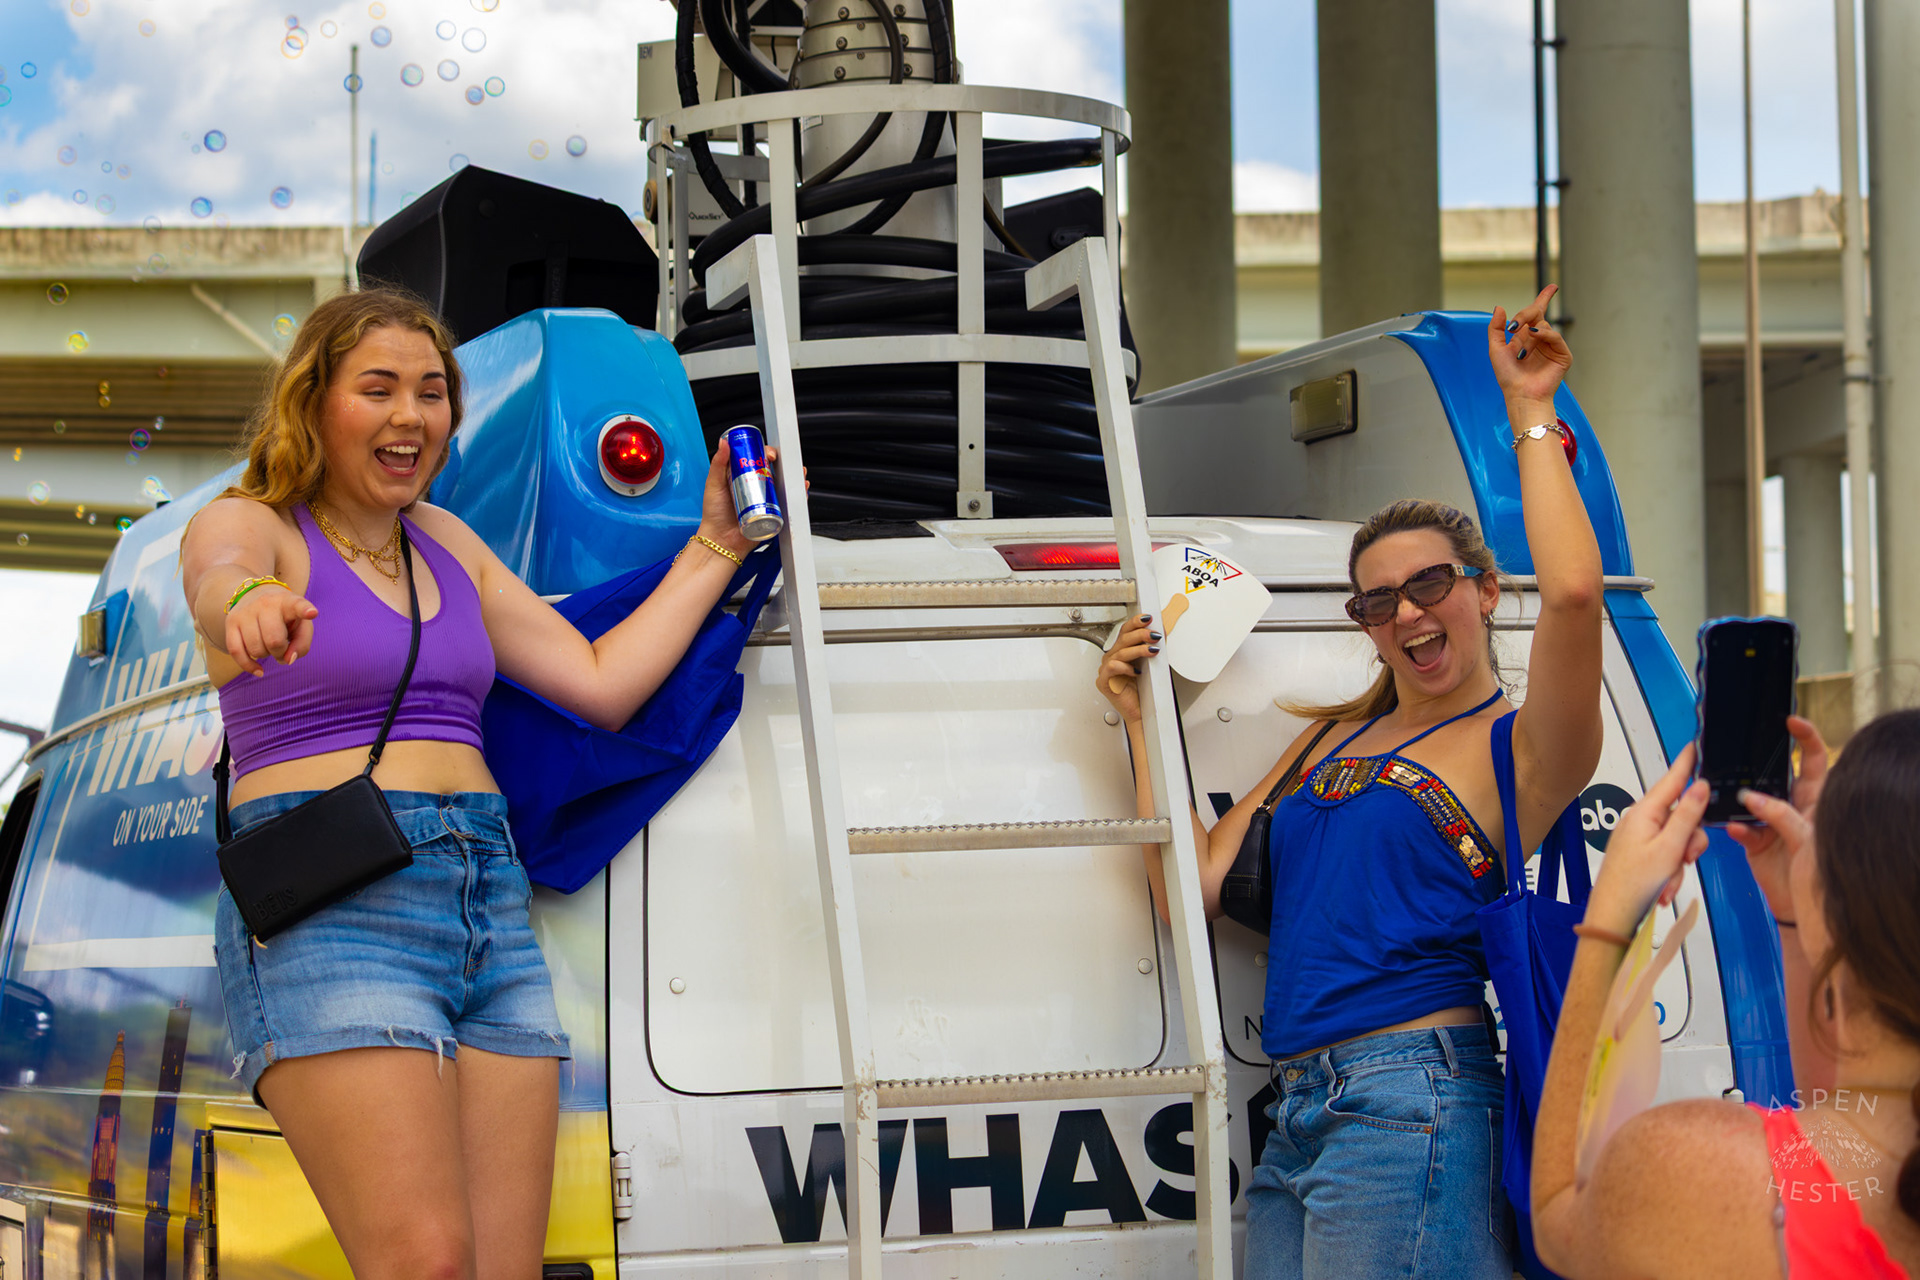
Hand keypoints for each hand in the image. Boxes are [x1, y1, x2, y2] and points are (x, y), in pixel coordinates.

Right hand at [224, 586, 317, 677]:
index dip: (304, 610)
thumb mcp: (301, 625)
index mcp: (287, 602)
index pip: (297, 605)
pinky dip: (248, 666)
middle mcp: (265, 604)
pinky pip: (236, 652)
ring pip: (255, 649)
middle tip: (282, 647)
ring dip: (265, 655)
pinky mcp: (230, 622)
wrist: (255, 595)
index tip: (312, 613)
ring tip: (269, 646)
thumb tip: (288, 660)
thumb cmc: (285, 617)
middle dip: (280, 652)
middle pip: (274, 641)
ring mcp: (245, 612)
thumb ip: (302, 644)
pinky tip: (259, 670)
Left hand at [694, 442, 802, 560]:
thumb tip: (724, 443)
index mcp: (742, 476)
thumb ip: (718, 464)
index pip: (758, 459)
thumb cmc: (714, 515)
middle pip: (774, 470)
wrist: (722, 540)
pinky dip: (797, 496)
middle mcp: (756, 487)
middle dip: (784, 464)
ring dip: (794, 477)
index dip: (767, 453)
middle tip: (784, 464)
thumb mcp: (713, 484)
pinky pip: (788, 503)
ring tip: (797, 474)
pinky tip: (800, 490)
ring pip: (784, 485)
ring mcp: (766, 500)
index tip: (769, 454)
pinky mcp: (773, 513)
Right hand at [1095, 614, 1158, 723]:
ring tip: (1152, 650)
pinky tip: (1136, 671)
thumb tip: (1160, 631)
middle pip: (1123, 640)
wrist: (1141, 713)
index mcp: (1120, 652)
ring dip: (1138, 650)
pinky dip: (1125, 667)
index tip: (1147, 618)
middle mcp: (1111, 659)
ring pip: (1120, 652)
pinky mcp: (1104, 682)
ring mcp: (1106, 670)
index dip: (1135, 623)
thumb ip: (1152, 647)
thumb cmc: (1144, 690)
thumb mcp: (1150, 664)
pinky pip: (1112, 668)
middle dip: (1140, 634)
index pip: (1125, 632)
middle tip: (1154, 635)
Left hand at [1488, 284, 1572, 415]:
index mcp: (1526, 336)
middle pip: (1536, 314)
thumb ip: (1495, 328)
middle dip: (1524, 316)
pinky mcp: (1562, 354)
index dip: (1544, 298)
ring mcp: (1552, 346)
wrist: (1520, 393)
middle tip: (1513, 327)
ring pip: (1543, 325)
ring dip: (1528, 337)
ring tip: (1520, 354)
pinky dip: (1544, 335)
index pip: (1536, 313)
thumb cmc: (1508, 376)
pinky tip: (1534, 338)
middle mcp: (1540, 339)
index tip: (1552, 287)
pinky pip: (1555, 336)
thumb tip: (1500, 307)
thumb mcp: (1496, 349)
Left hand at [1585, 744, 1710, 934]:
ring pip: (1679, 841)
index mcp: (1644, 814)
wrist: (1613, 916)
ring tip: (1666, 881)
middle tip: (1686, 859)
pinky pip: (1668, 856)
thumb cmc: (1633, 884)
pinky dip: (1670, 873)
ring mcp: (1640, 838)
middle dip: (1690, 841)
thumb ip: (1688, 817)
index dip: (1686, 764)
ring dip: (1679, 864)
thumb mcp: (1669, 848)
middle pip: (1683, 817)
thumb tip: (1701, 787)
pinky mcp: (1641, 854)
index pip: (1672, 781)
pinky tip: (1662, 889)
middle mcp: (1640, 822)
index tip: (1695, 745)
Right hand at [1725, 715, 1824, 923]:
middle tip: (1747, 753)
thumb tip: (1753, 799)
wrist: (1799, 905)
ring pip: (1752, 800)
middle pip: (1776, 775)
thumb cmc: (1818, 871)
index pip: (1813, 760)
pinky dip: (1737, 829)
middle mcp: (1791, 805)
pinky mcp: (1753, 839)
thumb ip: (1781, 816)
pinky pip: (1740, 828)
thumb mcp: (1806, 839)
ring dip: (1744, 801)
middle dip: (1760, 764)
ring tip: (1740, 801)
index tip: (1792, 722)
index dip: (1806, 737)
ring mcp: (1771, 821)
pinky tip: (1737, 830)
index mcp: (1814, 799)